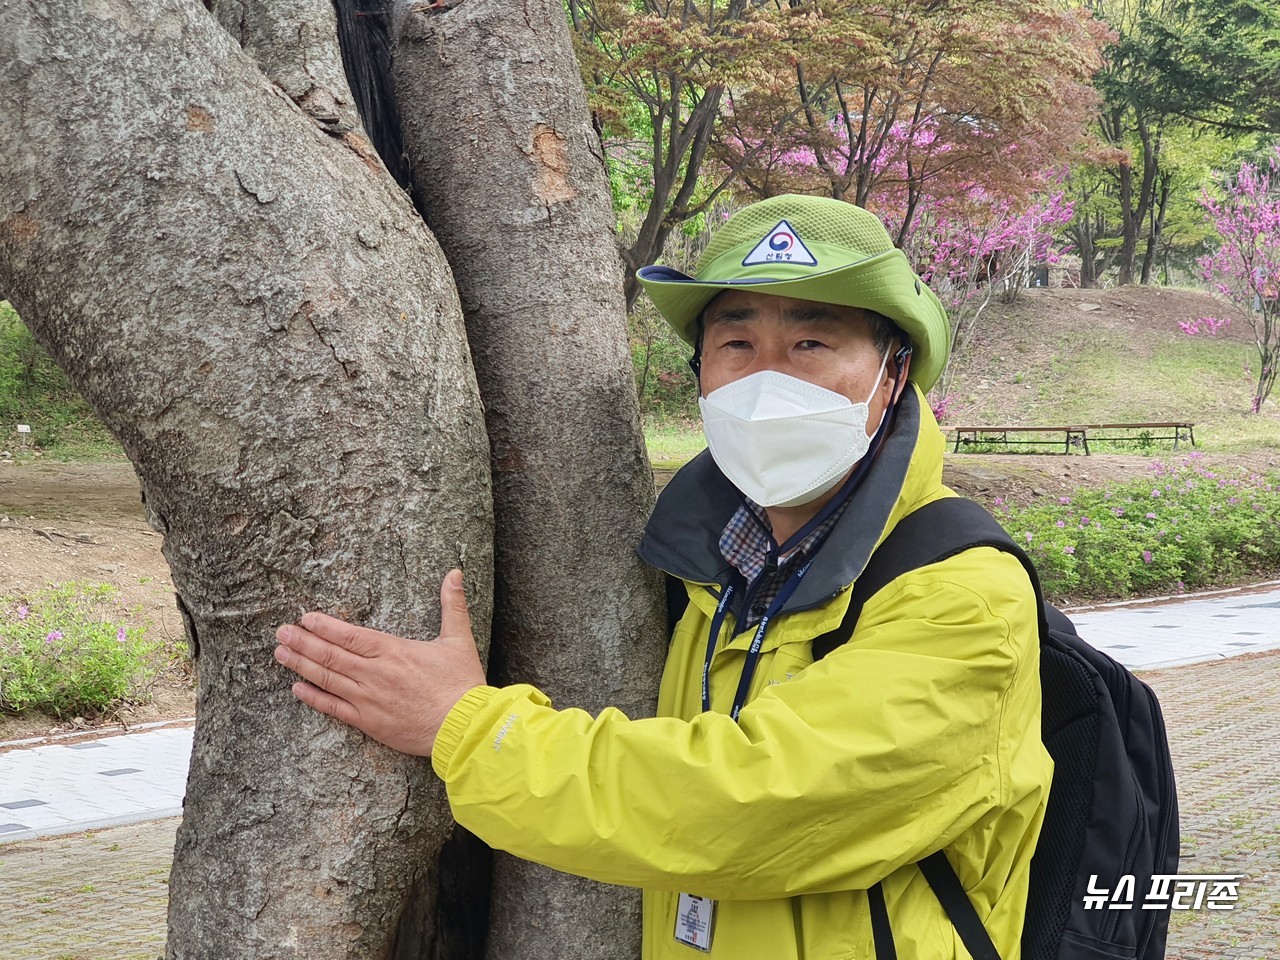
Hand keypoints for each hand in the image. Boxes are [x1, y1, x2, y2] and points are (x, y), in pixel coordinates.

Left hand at [273, 569, 484, 755]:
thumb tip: (455, 573)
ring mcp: (368, 699)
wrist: (463, 727)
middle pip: (331, 655)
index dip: (325, 626)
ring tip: (280, 653)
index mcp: (394, 651)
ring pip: (327, 678)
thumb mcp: (459, 639)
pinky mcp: (368, 722)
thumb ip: (453, 605)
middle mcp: (375, 673)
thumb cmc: (462, 683)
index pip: (350, 635)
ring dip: (301, 664)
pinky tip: (297, 688)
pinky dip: (313, 697)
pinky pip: (333, 708)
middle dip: (303, 642)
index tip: (305, 618)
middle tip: (281, 632)